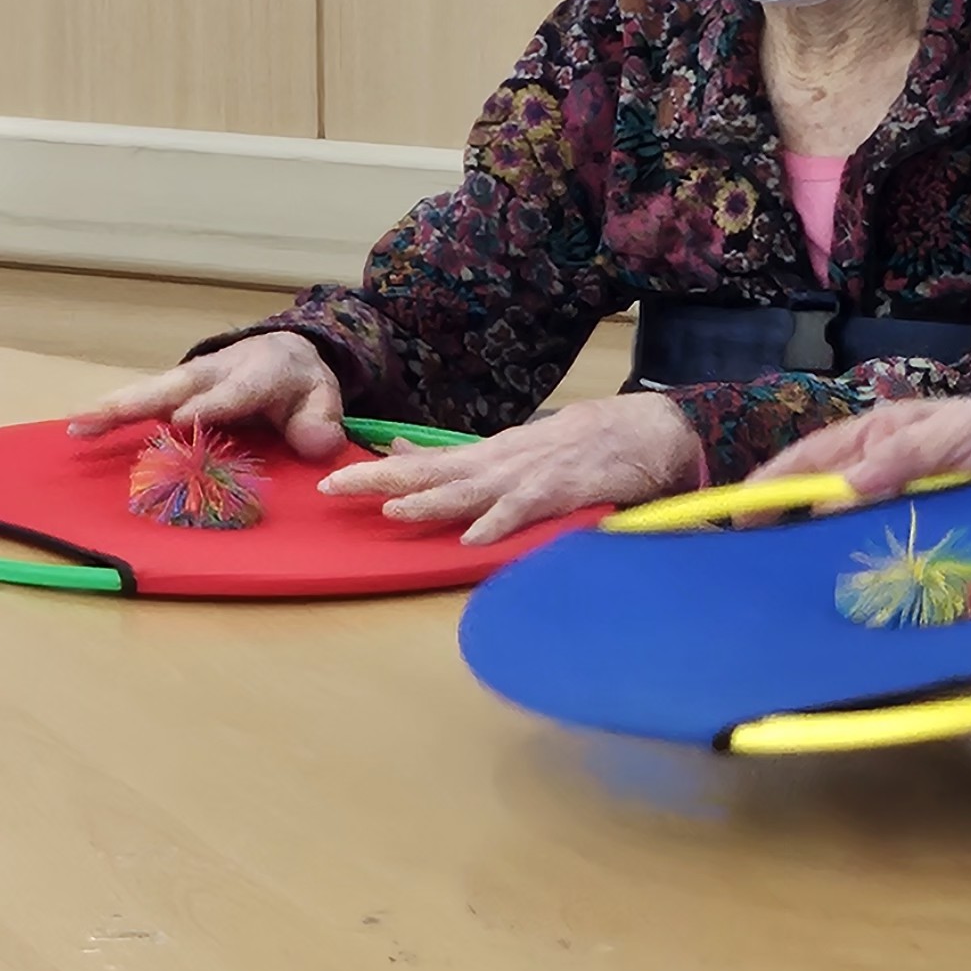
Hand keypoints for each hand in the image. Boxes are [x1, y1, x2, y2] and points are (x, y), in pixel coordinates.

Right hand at [67, 330, 347, 458]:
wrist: (282, 352)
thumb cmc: (300, 383)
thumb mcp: (324, 399)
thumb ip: (321, 422)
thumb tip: (312, 444)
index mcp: (257, 372)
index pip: (233, 392)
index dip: (208, 406)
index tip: (179, 421)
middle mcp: (213, 372)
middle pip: (172, 386)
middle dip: (136, 401)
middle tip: (100, 416)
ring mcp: (188, 381)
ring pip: (147, 392)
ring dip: (110, 407)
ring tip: (76, 423)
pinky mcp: (171, 391)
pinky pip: (139, 401)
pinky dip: (108, 412)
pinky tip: (79, 426)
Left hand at [319, 393, 703, 545]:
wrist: (640, 431)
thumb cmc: (572, 444)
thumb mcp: (504, 448)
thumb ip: (453, 456)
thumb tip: (397, 448)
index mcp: (483, 456)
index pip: (419, 463)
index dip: (375, 472)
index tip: (330, 481)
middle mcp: (496, 463)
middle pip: (430, 472)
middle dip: (381, 481)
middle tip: (334, 490)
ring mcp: (527, 477)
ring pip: (469, 491)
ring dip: (430, 501)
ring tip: (393, 511)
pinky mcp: (559, 493)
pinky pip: (523, 511)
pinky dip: (498, 524)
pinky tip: (473, 539)